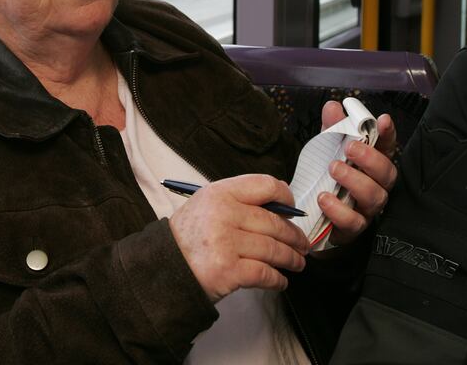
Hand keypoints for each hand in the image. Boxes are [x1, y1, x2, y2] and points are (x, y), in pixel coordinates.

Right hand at [168, 174, 309, 302]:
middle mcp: (224, 214)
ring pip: (274, 249)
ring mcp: (226, 243)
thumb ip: (239, 200)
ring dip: (291, 259)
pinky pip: (265, 273)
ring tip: (297, 262)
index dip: (286, 197)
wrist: (164, 267)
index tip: (292, 210)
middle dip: (295, 236)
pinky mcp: (228, 270)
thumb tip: (280, 207)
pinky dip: (277, 279)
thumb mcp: (207, 204)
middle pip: (274, 222)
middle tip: (303, 244)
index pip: (265, 185)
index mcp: (220, 193)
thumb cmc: (189, 236)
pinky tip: (281, 280)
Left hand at [318, 101, 397, 244]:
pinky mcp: (352, 229)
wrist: (309, 213)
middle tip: (350, 148)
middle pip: (387, 173)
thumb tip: (333, 106)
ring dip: (355, 180)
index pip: (387, 147)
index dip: (388, 134)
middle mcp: (375, 186)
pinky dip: (339, 209)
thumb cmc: (325, 178)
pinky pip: (353, 222)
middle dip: (371, 159)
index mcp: (371, 164)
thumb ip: (331, 130)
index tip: (382, 119)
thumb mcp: (326, 150)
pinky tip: (324, 197)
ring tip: (333, 168)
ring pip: (374, 197)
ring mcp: (366, 209)